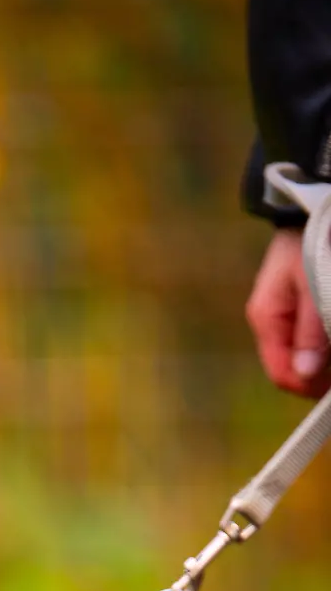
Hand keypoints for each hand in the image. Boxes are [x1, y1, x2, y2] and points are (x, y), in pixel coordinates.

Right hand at [246, 228, 330, 397]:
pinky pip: (311, 339)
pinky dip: (325, 343)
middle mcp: (272, 322)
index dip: (309, 385)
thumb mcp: (316, 285)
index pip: (281, 372)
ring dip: (326, 357)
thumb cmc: (314, 240)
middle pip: (295, 367)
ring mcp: (286, 316)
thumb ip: (312, 330)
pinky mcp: (300, 309)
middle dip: (321, 371)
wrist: (316, 205)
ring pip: (306, 355)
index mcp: (266, 317)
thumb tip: (306, 373)